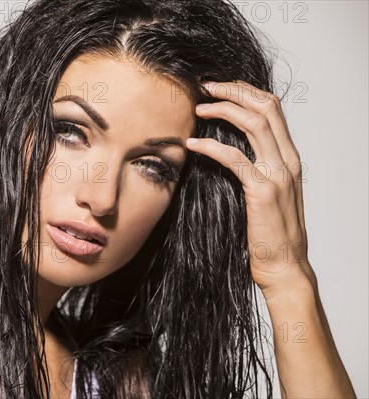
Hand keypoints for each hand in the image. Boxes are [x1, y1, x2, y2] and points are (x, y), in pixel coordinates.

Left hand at [186, 80, 314, 298]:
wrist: (284, 267)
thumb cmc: (270, 233)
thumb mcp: (268, 193)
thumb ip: (257, 168)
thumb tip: (231, 149)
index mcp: (289, 158)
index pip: (272, 108)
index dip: (245, 91)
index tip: (219, 88)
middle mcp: (288, 160)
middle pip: (265, 106)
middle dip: (234, 90)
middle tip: (205, 86)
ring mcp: (278, 174)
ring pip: (254, 123)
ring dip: (223, 109)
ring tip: (198, 107)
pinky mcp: (262, 191)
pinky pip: (234, 158)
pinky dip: (211, 146)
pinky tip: (192, 145)